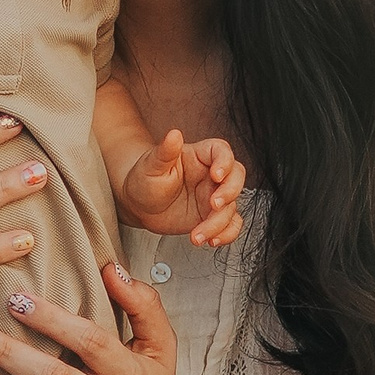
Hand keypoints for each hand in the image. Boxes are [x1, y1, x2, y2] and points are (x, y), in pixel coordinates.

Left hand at [117, 127, 247, 247]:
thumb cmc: (144, 180)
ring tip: (199, 234)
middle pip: (236, 177)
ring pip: (232, 206)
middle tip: (213, 205)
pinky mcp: (212, 217)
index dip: (224, 162)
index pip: (221, 151)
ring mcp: (214, 196)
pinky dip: (226, 234)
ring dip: (220, 222)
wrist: (138, 206)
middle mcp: (211, 175)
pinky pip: (230, 225)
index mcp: (199, 156)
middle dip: (230, 192)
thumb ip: (165, 151)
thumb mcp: (151, 165)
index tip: (216, 175)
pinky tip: (211, 240)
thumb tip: (174, 134)